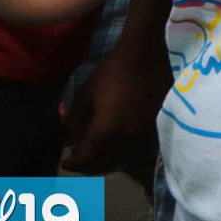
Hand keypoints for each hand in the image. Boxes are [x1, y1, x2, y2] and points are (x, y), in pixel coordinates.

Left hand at [60, 37, 168, 175]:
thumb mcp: (85, 94)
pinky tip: (115, 138)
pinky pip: (134, 145)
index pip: (87, 159)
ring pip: (121, 156)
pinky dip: (121, 148)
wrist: (145, 55)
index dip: (74, 164)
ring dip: (106, 157)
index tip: (66, 162)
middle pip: (104, 162)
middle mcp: (125, 138)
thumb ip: (74, 121)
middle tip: (80, 157)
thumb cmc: (112, 72)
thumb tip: (67, 141)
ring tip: (97, 149)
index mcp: (106, 131)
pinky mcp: (154, 125)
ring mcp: (142, 133)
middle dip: (89, 163)